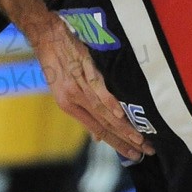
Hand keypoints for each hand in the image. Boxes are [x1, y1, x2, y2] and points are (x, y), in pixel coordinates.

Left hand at [23, 11, 152, 161]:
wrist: (46, 35)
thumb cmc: (58, 62)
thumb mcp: (63, 90)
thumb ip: (83, 112)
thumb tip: (97, 137)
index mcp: (69, 106)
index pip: (98, 130)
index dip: (117, 144)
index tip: (135, 155)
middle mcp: (74, 99)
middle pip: (104, 125)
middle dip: (126, 140)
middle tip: (145, 152)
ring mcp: (79, 85)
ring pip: (103, 111)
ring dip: (123, 127)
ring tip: (140, 139)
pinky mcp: (84, 68)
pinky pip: (99, 88)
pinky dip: (110, 102)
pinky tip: (121, 114)